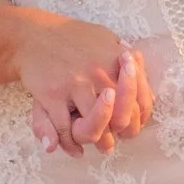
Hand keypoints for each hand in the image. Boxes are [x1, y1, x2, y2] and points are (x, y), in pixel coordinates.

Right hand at [15, 16, 148, 156]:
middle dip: (122, 133)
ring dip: (100, 142)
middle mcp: (99, 72)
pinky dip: (70, 144)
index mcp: (115, 59)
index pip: (140, 97)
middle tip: (120, 138)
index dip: (139, 116)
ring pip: (95, 127)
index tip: (134, 122)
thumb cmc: (70, 38)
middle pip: (121, 116)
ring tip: (104, 146)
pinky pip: (64, 128)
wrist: (31, 34)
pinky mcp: (52, 94)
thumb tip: (153, 95)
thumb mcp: (105, 40)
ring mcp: (75, 84)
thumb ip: (130, 65)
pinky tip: (76, 149)